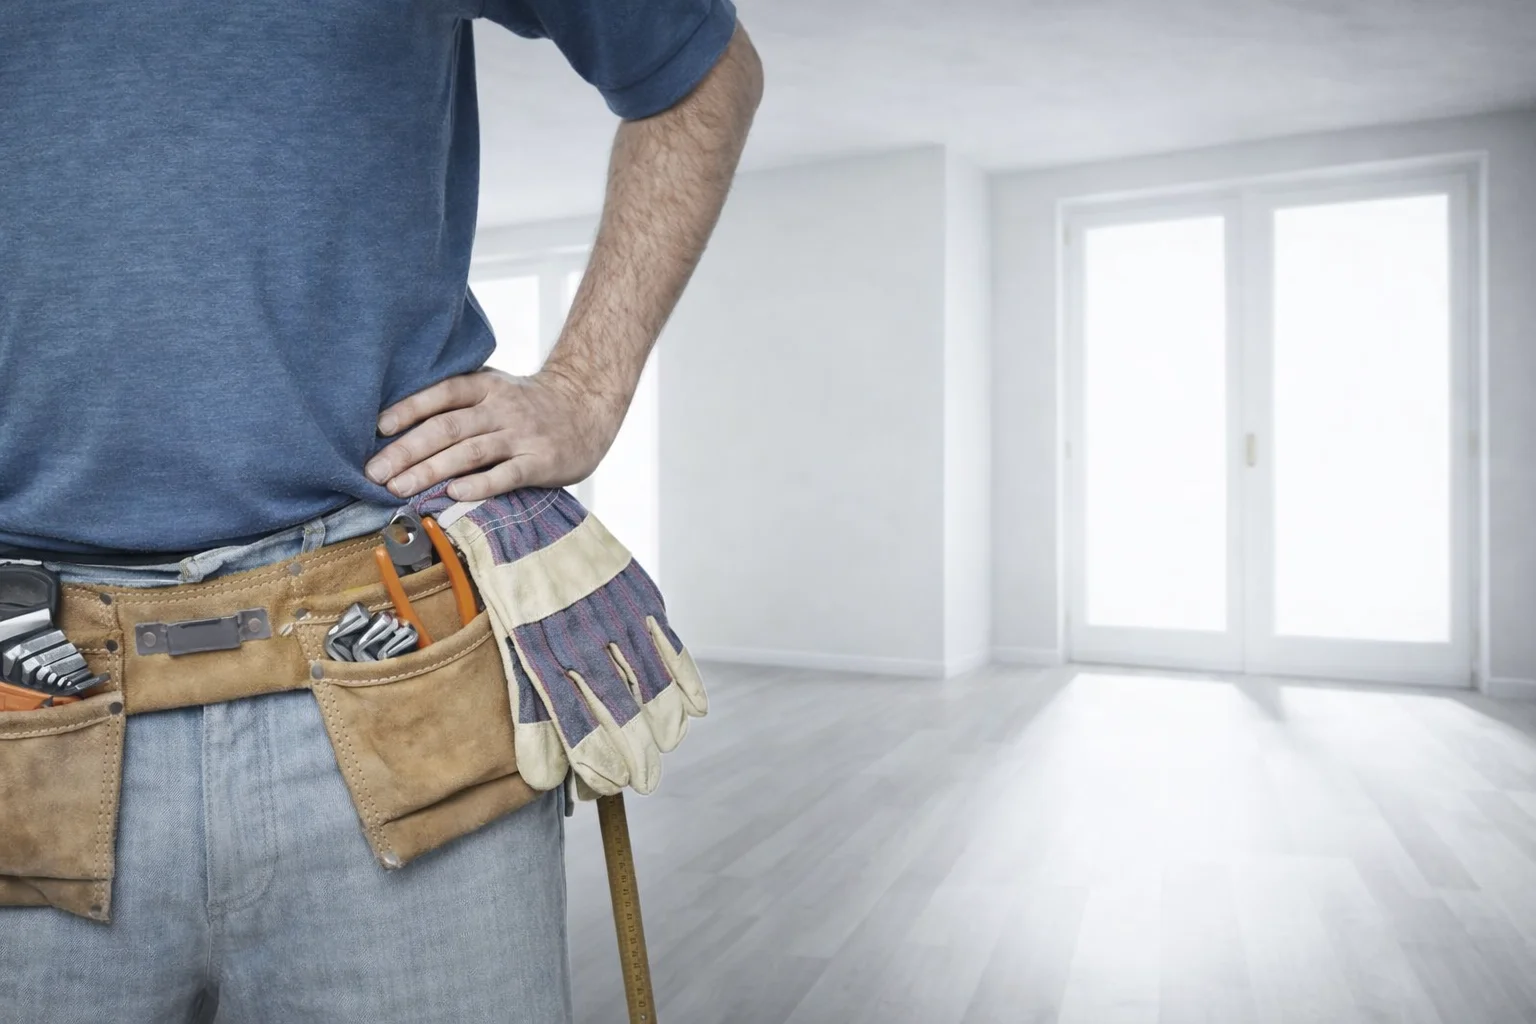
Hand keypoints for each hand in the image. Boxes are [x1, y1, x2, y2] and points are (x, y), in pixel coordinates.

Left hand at [365, 367, 621, 501]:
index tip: (379, 428)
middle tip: (375, 473)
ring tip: (400, 488)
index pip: (442, 394)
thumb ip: (462, 404)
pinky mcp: (540, 461)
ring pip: (469, 452)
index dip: (409, 409)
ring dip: (431, 471)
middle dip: (407, 451)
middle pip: (447, 428)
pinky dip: (479, 484)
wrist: (589, 407)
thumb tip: (405, 429)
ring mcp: (522, 435)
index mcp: (487, 387)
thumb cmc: (531, 405)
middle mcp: (501, 408)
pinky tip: (454, 494)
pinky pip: (506, 475)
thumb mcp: (498, 389)